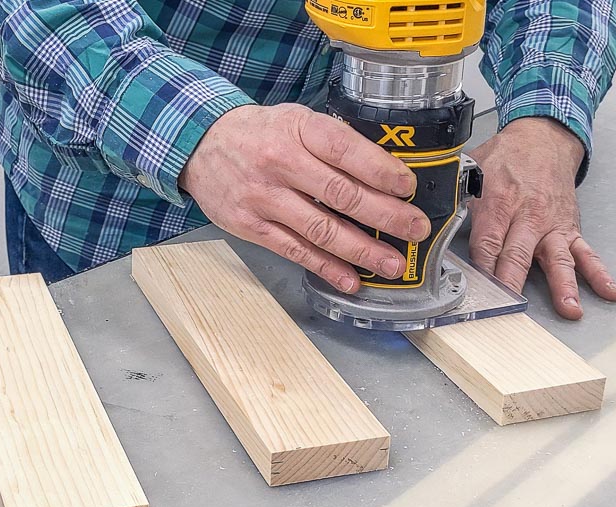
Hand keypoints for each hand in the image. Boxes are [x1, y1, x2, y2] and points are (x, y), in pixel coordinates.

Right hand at [180, 104, 430, 293]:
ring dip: (362, 250)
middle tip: (416, 230)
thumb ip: (333, 142)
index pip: (345, 150)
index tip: (408, 188)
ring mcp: (263, 197)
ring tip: (393, 264)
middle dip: (386, 216)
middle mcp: (280, 162)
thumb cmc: (258, 133)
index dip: (381, 170)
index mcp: (297, 129)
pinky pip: (295, 250)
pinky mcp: (251, 226)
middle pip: (341, 194)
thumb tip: (385, 172)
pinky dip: (326, 267)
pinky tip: (351, 279)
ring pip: (321, 229)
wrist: (199, 144)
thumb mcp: (294, 120)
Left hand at [468, 117, 615, 319]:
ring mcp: (551, 225)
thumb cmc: (505, 157)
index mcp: (498, 203)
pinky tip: (609, 290)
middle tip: (511, 308)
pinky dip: (599, 272)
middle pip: (518, 255)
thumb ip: (453, 197)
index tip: (476, 292)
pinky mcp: (569, 229)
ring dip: (564, 285)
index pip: (487, 243)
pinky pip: (586, 252)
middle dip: (513, 283)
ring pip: (557, 258)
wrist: (543, 138)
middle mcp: (528, 216)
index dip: (482, 268)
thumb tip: (430, 219)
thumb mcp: (470, 169)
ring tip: (569, 309)